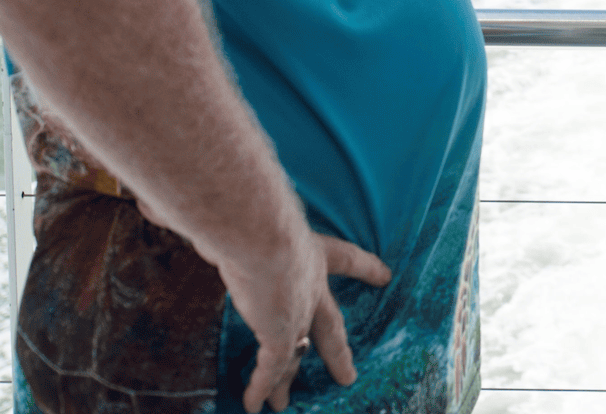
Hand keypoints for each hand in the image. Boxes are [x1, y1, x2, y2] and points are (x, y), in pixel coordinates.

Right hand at [220, 229, 392, 411]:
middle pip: (330, 327)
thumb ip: (251, 225)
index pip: (347, 259)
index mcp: (314, 252)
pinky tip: (254, 405)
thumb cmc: (256, 211)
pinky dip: (259, 388)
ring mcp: (298, 314)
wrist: (259, 229)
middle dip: (337, 353)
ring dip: (286, 381)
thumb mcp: (264, 215)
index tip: (385, 275)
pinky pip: (270, 368)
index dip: (366, 268)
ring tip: (284, 405)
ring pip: (294, 356)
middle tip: (348, 376)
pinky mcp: (280, 335)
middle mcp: (311, 287)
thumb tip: (219, 220)